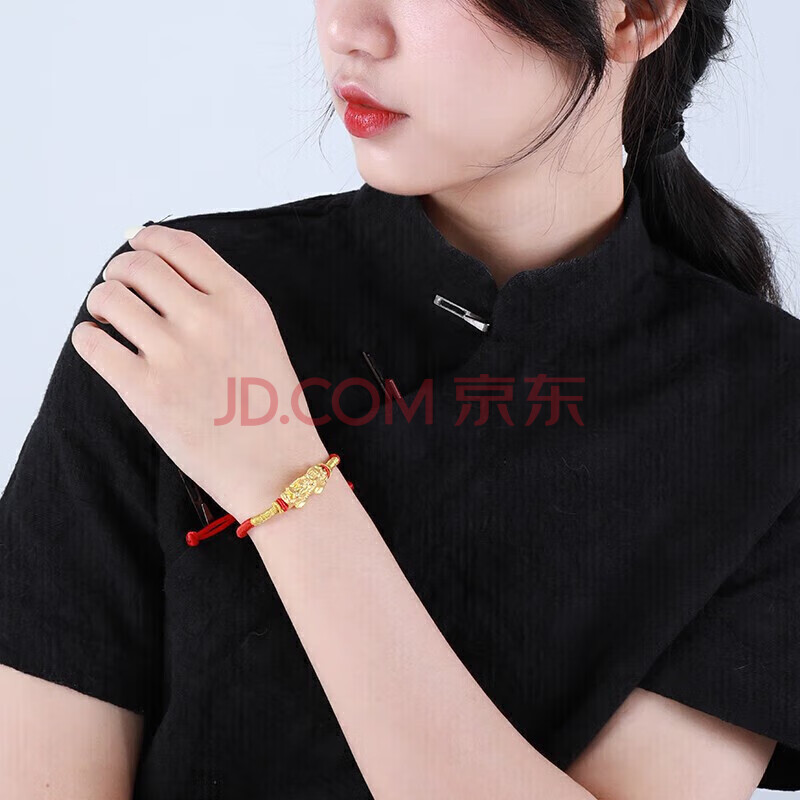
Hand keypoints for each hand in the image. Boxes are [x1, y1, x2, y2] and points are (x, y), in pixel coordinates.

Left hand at [70, 224, 328, 520]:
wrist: (278, 469)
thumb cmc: (272, 409)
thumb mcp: (261, 337)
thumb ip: (219, 302)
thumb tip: (159, 273)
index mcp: (242, 302)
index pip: (179, 244)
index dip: (149, 239)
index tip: (138, 246)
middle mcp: (208, 320)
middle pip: (137, 265)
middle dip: (120, 272)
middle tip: (120, 288)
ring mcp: (175, 356)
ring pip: (108, 298)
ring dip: (101, 303)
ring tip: (109, 319)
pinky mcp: (146, 392)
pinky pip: (92, 343)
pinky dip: (88, 338)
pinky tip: (101, 346)